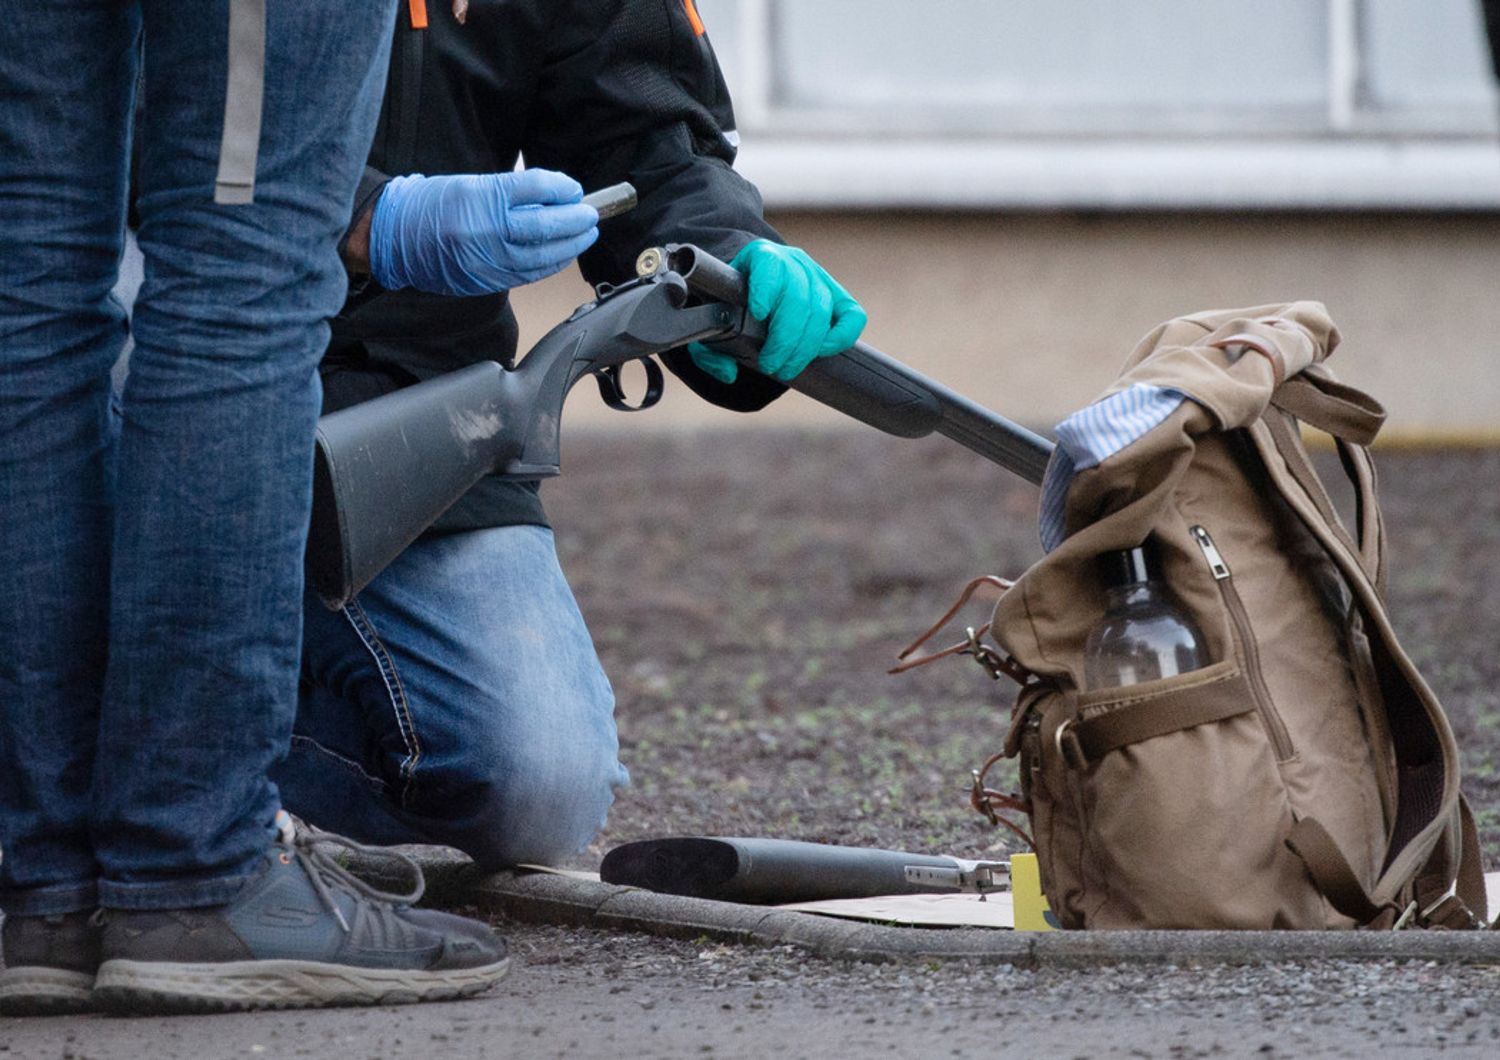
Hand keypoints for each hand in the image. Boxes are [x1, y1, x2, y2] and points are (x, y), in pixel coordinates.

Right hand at [369, 169, 598, 295]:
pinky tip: (562, 255)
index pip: (534, 189)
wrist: (395, 237)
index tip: (573, 189)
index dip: (560, 188)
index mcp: (480, 197)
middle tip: (590, 214)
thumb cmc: (431, 205)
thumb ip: (512, 192)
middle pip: (544, 225)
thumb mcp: (471, 185)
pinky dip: (550, 264)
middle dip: (574, 220)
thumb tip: (554, 197)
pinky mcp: (486, 279)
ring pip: (541, 255)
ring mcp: (487, 258)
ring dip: (569, 245)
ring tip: (585, 234)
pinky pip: (528, 274)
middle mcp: (486, 229)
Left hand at [688, 240, 866, 383]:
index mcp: (759, 257)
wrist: (752, 284)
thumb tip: (728, 372)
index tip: (758, 313)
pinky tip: (820, 352)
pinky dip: (841, 337)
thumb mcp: (711, 322)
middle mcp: (792, 262)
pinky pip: (852, 315)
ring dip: (805, 347)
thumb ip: (708, 350)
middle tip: (771, 366)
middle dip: (785, 340)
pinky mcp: (837, 295)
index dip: (766, 289)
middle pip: (798, 298)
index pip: (769, 266)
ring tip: (787, 368)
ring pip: (821, 311)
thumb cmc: (730, 304)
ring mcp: (818, 277)